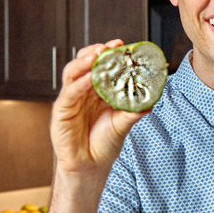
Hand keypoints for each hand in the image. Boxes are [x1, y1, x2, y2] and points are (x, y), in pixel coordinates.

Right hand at [51, 40, 147, 175]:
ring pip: (72, 73)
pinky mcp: (61, 112)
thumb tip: (152, 101)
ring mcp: (70, 100)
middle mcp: (82, 92)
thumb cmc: (104, 144)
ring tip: (98, 55)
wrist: (91, 167)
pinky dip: (80, 84)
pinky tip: (90, 78)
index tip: (122, 45)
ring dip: (84, 62)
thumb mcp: (123, 125)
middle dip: (96, 52)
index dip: (109, 54)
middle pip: (84, 64)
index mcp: (97, 91)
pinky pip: (69, 93)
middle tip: (110, 46)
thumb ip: (133, 112)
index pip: (100, 66)